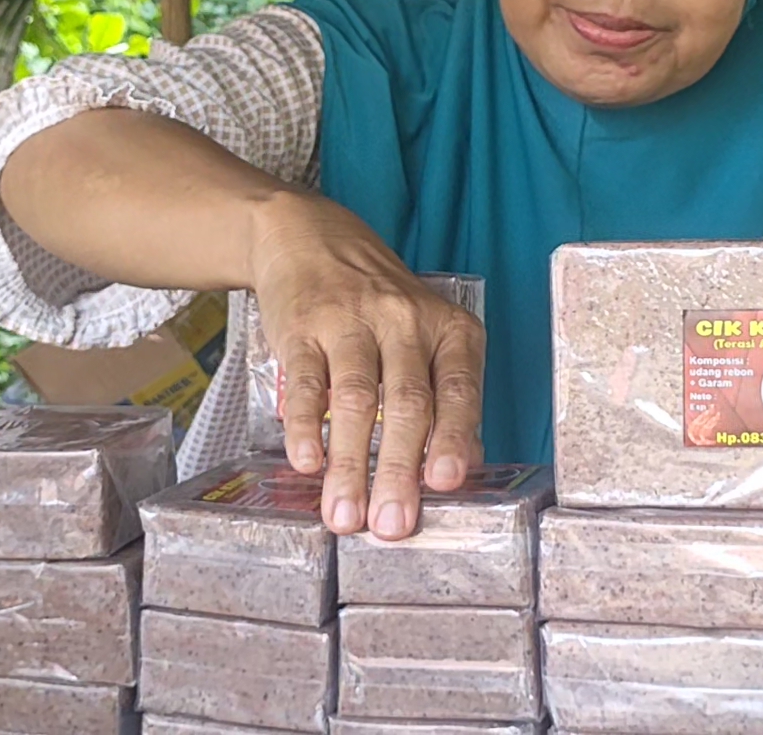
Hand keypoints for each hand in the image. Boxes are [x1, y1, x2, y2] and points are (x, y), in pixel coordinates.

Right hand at [248, 191, 483, 539]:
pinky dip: (304, 426)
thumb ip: (443, 398)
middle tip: (392, 523)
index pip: (458, 390)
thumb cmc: (379, 305)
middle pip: (408, 402)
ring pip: (356, 398)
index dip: (453, 438)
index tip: (445, 484)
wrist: (311, 238)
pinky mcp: (302, 325)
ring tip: (344, 514)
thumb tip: (460, 466)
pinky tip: (307, 463)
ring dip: (350, 462)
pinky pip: (306, 380)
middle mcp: (406, 321)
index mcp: (448, 330)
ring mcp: (351, 320)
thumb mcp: (425, 338)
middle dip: (398, 469)